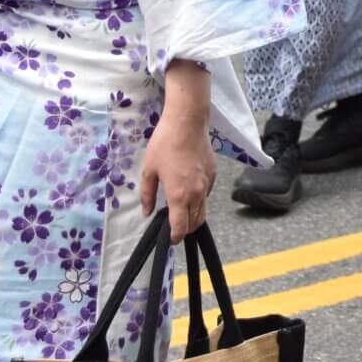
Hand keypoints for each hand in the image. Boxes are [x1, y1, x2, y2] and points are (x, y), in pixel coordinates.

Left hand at [139, 62, 214, 237]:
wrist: (187, 122)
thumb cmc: (164, 144)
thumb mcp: (149, 170)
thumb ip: (148, 194)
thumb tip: (147, 212)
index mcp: (178, 196)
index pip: (180, 228)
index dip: (175, 238)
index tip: (169, 239)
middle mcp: (196, 194)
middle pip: (195, 223)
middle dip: (185, 229)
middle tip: (173, 226)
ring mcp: (207, 184)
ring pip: (204, 210)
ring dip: (193, 216)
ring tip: (181, 211)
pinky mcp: (213, 174)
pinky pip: (207, 194)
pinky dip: (199, 199)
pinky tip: (188, 189)